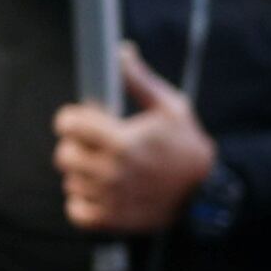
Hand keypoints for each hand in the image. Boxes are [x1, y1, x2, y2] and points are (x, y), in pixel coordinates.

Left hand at [52, 42, 220, 234]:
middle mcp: (113, 172)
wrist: (206, 193)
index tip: (79, 119)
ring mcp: (110, 199)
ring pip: (70, 182)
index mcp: (123, 141)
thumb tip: (120, 51)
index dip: (71, 119)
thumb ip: (139, 80)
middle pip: (64, 155)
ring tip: (104, 168)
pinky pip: (75, 211)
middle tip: (93, 145)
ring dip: (81, 174)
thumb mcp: (171, 107)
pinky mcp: (111, 220)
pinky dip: (82, 202)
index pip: (69, 125)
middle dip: (75, 146)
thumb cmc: (186, 146)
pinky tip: (99, 191)